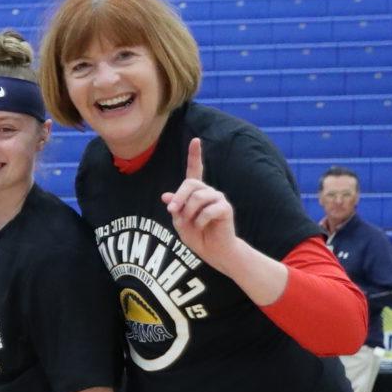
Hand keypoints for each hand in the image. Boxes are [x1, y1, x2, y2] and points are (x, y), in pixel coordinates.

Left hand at [159, 137, 241, 265]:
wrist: (213, 251)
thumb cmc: (196, 235)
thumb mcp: (180, 221)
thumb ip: (175, 208)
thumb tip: (166, 196)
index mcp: (196, 192)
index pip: (195, 170)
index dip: (195, 155)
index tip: (196, 140)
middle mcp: (209, 191)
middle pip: (190, 184)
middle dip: (179, 198)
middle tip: (172, 212)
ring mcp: (218, 198)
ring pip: (198, 197)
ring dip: (188, 213)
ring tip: (191, 224)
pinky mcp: (226, 208)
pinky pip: (207, 210)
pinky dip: (199, 221)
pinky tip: (203, 227)